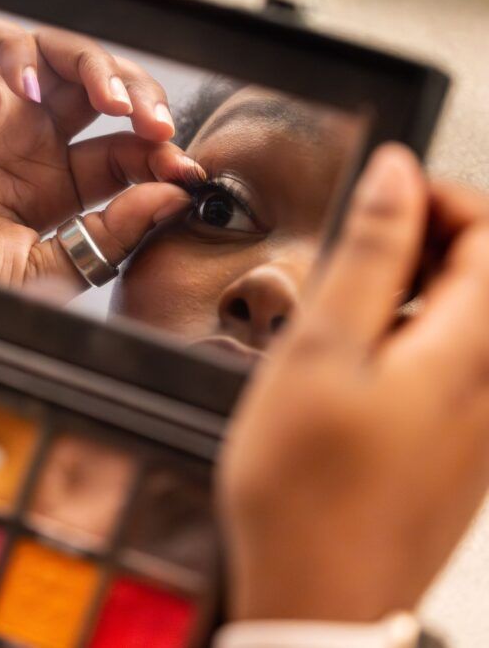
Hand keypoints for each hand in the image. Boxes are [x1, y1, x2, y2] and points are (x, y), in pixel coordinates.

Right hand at [0, 18, 200, 295]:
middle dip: (142, 100)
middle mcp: (25, 144)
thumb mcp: (40, 272)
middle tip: (158, 126)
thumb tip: (168, 197)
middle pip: (102, 95)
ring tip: (112, 100)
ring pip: (57, 58)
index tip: (183, 171)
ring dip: (97, 66)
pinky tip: (28, 89)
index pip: (123, 153)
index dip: (159, 155)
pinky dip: (15, 50)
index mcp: (53, 190)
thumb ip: (105, 237)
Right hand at [219, 143, 488, 620]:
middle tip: (353, 259)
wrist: (319, 598)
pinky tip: (358, 371)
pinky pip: (462, 366)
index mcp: (471, 352)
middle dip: (426, 242)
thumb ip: (367, 256)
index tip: (380, 200)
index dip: (438, 197)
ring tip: (345, 318)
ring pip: (473, 319)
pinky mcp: (468, 450)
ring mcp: (488, 424)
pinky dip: (416, 342)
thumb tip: (396, 179)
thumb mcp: (317, 353)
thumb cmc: (306, 494)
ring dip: (417, 293)